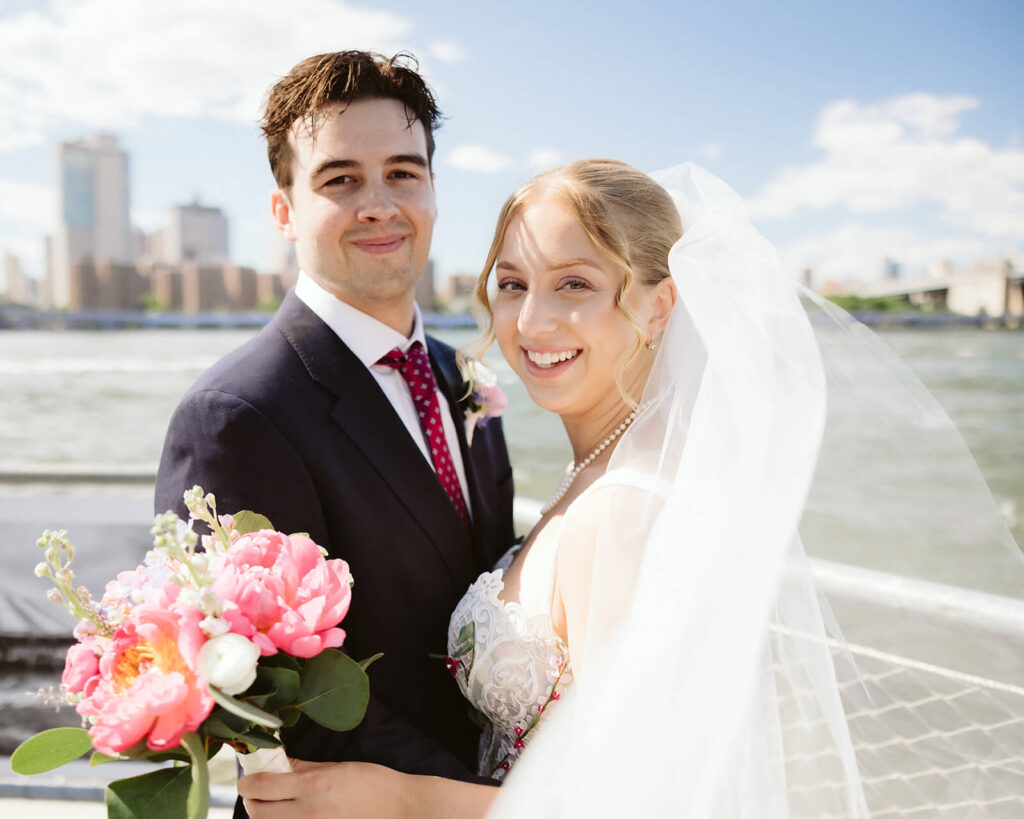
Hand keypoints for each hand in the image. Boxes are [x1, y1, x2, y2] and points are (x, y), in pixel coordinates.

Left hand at [238, 759, 408, 818]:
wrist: (397, 808)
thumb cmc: (371, 782)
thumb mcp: (336, 767)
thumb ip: (303, 767)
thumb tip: (278, 764)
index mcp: (311, 786)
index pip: (261, 787)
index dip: (247, 782)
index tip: (248, 778)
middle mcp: (307, 812)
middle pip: (257, 813)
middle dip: (252, 801)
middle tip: (258, 792)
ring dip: (264, 816)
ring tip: (273, 806)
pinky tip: (291, 816)